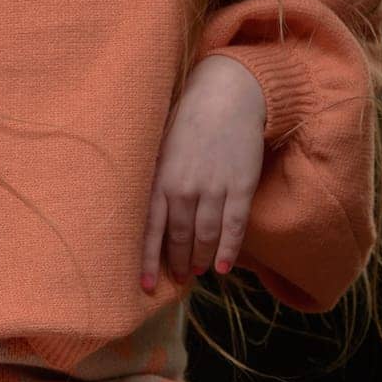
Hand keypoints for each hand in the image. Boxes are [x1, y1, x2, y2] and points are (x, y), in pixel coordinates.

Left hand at [141, 56, 266, 290]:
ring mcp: (213, 188)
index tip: (144, 287)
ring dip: (201, 259)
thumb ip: (153, 177)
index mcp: (160, 178)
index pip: (150, 230)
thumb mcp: (160, 146)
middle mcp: (184, 187)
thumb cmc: (188, 118)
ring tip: (197, 272)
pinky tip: (222, 267)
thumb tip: (142, 211)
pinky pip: (233, 227)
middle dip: (177, 263)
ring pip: (205, 236)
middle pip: (179, 238)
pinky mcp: (240, 186)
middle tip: (177, 278)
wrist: (227, 94)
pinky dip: (228, 250)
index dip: (148, 261)